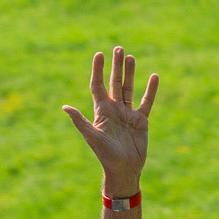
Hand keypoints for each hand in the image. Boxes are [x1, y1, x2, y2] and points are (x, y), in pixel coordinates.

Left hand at [63, 46, 156, 197]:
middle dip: (116, 66)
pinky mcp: (141, 120)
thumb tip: (64, 107)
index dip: (98, 71)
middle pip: (115, 83)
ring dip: (130, 73)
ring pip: (129, 88)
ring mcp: (128, 114)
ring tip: (131, 57)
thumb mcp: (92, 137)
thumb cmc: (105, 155)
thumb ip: (80, 121)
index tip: (98, 54)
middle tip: (118, 48)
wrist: (123, 170)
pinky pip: (146, 101)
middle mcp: (114, 110)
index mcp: (101, 112)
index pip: (98, 86)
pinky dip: (151, 90)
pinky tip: (154, 76)